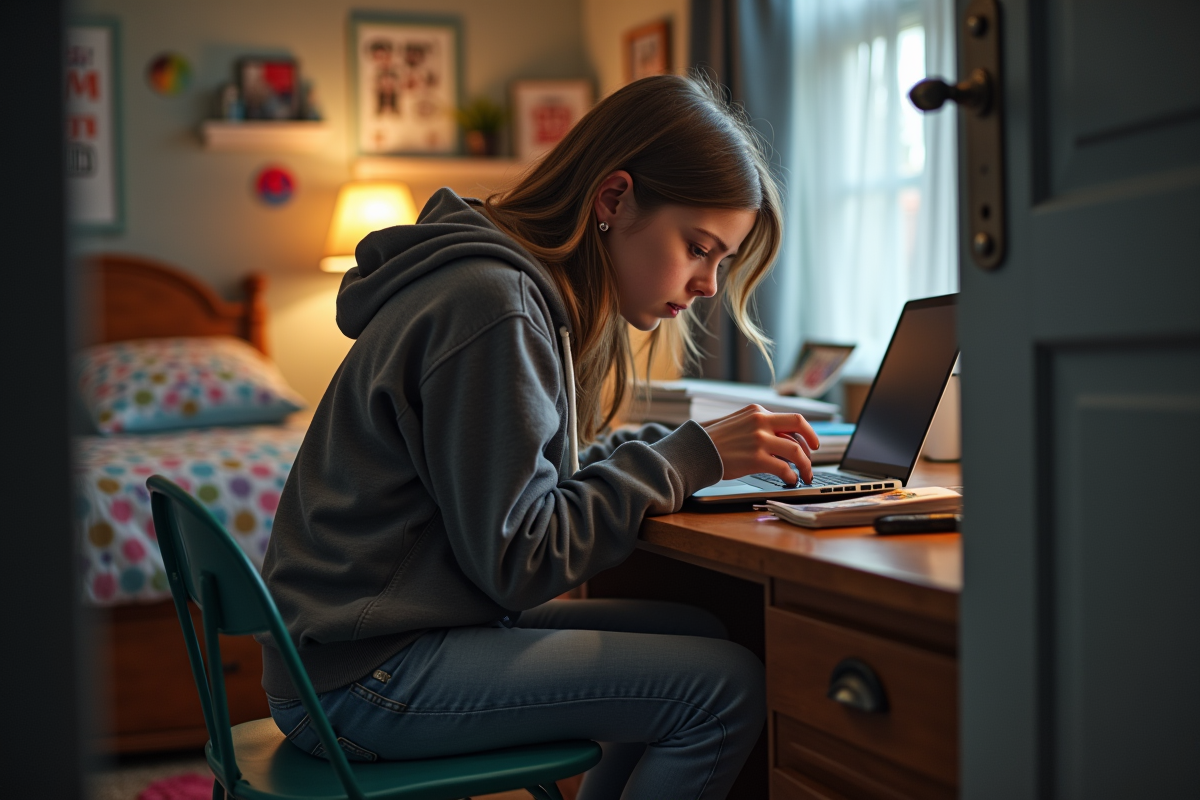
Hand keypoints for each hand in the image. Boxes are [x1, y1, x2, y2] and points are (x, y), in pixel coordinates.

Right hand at [700, 405, 820, 483]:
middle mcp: (761, 421)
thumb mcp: (738, 423)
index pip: (791, 419)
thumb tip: (782, 439)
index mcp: (757, 411)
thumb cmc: (713, 442)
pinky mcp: (756, 458)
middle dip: (812, 443)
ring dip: (805, 465)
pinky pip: (784, 468)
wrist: (695, 451)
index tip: (812, 443)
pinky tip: (790, 480)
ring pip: (796, 450)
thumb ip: (758, 426)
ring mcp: (759, 439)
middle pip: (799, 425)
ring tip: (805, 475)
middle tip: (812, 459)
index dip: (806, 433)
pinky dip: (791, 475)